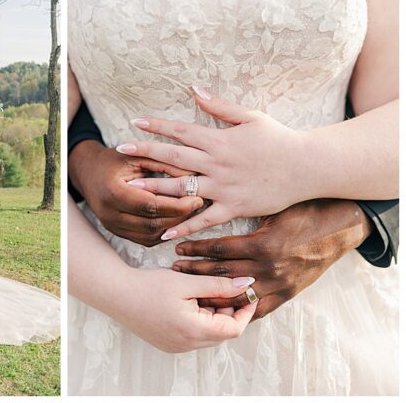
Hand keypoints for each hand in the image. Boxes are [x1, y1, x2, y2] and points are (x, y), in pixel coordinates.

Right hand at [69, 139, 202, 246]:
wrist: (88, 172)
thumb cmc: (114, 161)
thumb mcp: (137, 157)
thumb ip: (164, 164)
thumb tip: (195, 176)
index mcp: (112, 192)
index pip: (151, 206)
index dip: (177, 205)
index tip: (198, 198)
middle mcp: (109, 214)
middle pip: (152, 224)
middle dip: (180, 218)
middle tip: (199, 206)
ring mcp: (111, 226)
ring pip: (151, 236)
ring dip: (174, 227)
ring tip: (190, 213)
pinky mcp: (117, 232)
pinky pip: (145, 239)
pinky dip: (163, 231)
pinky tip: (175, 220)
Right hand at [108, 268, 257, 352]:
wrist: (114, 294)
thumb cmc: (147, 286)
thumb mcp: (186, 282)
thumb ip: (218, 285)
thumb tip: (247, 284)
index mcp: (193, 330)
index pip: (234, 328)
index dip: (245, 311)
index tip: (247, 293)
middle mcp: (186, 344)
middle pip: (222, 333)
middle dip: (227, 311)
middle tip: (219, 289)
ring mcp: (176, 347)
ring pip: (208, 335)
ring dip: (212, 316)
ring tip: (199, 294)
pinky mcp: (168, 344)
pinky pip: (194, 337)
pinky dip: (198, 322)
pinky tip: (187, 304)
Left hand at [119, 86, 307, 239]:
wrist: (307, 167)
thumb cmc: (279, 139)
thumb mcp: (250, 117)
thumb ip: (219, 106)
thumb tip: (194, 89)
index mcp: (220, 140)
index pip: (181, 131)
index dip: (157, 126)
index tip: (135, 123)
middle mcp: (217, 163)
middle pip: (174, 157)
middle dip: (146, 152)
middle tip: (121, 150)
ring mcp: (224, 187)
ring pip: (183, 188)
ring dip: (155, 188)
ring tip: (130, 188)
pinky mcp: (233, 207)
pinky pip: (204, 218)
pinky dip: (184, 226)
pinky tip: (164, 232)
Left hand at [171, 199, 370, 319]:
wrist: (339, 228)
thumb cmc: (302, 211)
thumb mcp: (270, 208)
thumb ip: (243, 213)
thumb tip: (206, 204)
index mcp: (263, 244)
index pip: (219, 250)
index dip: (195, 249)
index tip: (177, 247)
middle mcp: (269, 268)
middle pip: (221, 273)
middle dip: (194, 271)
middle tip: (174, 268)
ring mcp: (279, 285)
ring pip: (235, 294)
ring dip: (209, 291)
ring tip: (188, 288)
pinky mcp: (287, 295)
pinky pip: (257, 308)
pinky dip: (236, 309)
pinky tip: (217, 307)